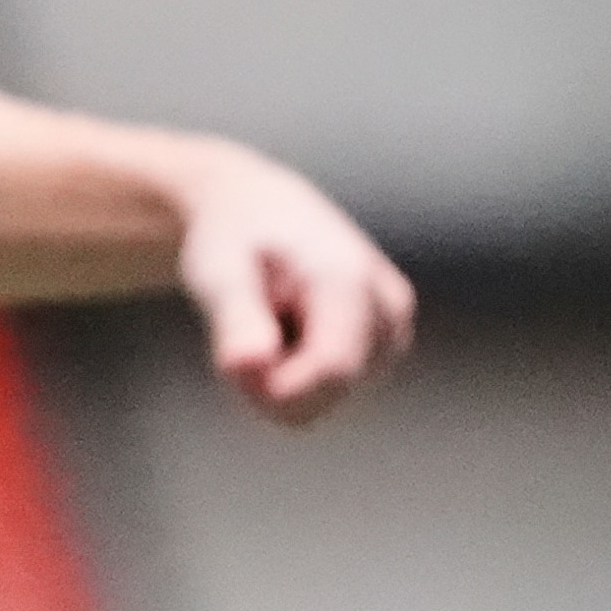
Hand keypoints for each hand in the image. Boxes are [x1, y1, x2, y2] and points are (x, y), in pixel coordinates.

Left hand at [166, 140, 415, 423]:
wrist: (258, 210)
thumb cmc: (233, 238)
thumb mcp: (218, 269)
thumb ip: (235, 318)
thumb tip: (247, 366)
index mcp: (352, 281)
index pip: (333, 369)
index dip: (276, 388)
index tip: (229, 367)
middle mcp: (388, 309)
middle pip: (329, 393)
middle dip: (273, 382)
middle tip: (240, 330)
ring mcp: (393, 331)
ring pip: (327, 399)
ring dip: (284, 375)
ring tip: (269, 319)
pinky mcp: (385, 348)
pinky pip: (328, 393)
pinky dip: (296, 374)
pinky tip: (288, 329)